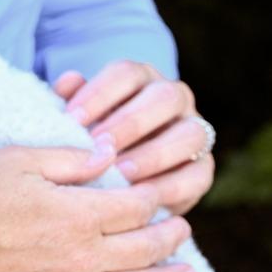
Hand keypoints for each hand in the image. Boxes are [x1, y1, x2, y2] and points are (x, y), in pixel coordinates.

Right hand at [0, 145, 194, 271]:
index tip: (160, 197)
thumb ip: (70, 159)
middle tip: (181, 231)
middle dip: (170, 237)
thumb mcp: (18, 161)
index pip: (137, 206)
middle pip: (145, 247)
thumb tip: (110, 153)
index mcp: (78, 212)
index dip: (154, 200)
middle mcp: (83, 256)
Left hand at [53, 61, 213, 214]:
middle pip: (164, 97)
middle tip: (100, 145)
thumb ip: (73, 100)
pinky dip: (169, 187)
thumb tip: (68, 81)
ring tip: (121, 171)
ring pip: (191, 133)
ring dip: (154, 153)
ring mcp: (195, 131)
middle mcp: (174, 98)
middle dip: (130, 122)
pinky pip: (197, 175)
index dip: (99, 94)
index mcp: (141, 79)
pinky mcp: (202, 169)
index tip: (72, 118)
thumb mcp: (79, 119)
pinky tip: (141, 198)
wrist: (120, 177)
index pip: (126, 73)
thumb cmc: (92, 139)